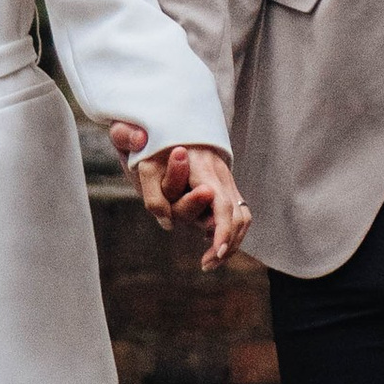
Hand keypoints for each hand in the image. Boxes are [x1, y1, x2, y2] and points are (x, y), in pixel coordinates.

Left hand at [135, 140, 249, 268]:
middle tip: (206, 264)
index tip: (217, 251)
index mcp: (202, 166)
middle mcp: (219, 172)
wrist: (166, 119)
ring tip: (210, 261)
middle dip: (227, 243)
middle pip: (237, 214)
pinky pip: (237, 211)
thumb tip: (166, 223)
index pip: (222, 203)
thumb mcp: (142, 164)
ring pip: (241, 215)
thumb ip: (151, 193)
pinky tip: (212, 244)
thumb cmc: (151, 145)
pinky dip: (230, 231)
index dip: (223, 230)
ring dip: (231, 241)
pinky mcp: (224, 183)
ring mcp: (225, 177)